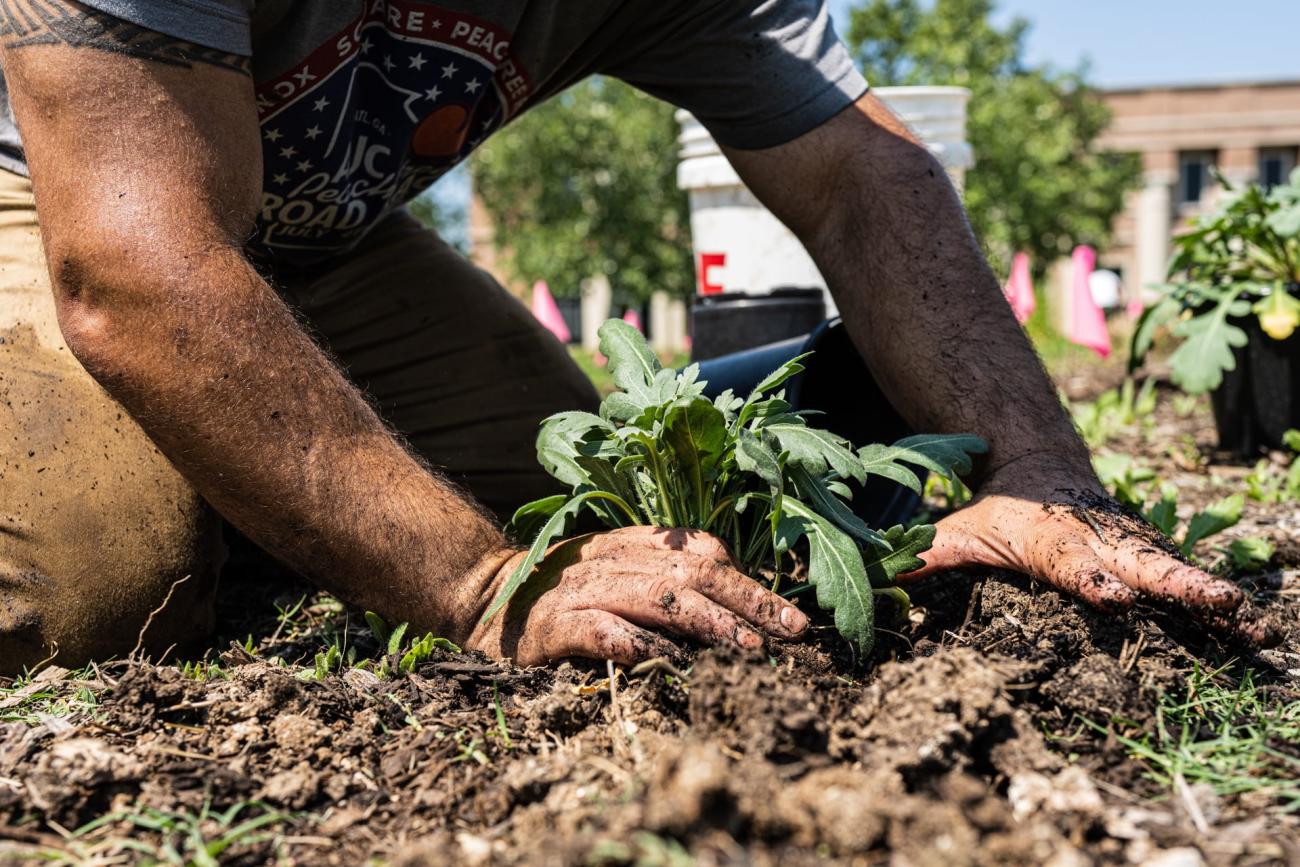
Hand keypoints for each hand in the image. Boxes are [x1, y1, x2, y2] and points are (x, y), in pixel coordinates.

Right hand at [465, 526, 808, 664]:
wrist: (480, 592)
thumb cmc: (558, 590)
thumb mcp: (613, 569)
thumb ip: (661, 578)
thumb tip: (731, 606)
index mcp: (632, 545)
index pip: (703, 552)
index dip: (749, 580)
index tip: (790, 614)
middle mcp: (614, 561)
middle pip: (694, 574)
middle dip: (749, 602)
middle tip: (793, 632)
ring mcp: (585, 591)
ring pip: (659, 599)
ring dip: (711, 623)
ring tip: (751, 649)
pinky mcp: (556, 625)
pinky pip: (604, 631)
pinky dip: (638, 644)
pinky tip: (669, 662)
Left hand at [902, 469, 1279, 646]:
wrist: (1038, 466)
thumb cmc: (993, 512)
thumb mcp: (955, 529)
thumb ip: (923, 554)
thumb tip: (879, 578)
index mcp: (1050, 539)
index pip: (1070, 562)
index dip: (1090, 579)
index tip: (1112, 597)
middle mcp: (1100, 542)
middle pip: (1140, 565)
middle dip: (1178, 586)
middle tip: (1218, 603)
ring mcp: (1130, 549)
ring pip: (1176, 574)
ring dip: (1215, 600)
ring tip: (1257, 628)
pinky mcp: (1149, 559)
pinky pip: (1187, 583)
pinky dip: (1221, 605)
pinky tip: (1258, 634)